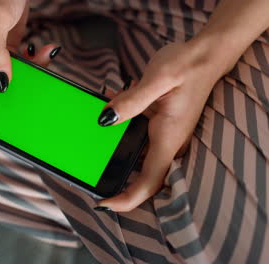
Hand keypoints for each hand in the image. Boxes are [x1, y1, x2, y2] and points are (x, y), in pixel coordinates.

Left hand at [97, 41, 227, 211]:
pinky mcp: (159, 124)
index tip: (104, 203)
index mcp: (168, 138)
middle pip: (143, 176)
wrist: (204, 55)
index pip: (149, 181)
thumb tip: (106, 119)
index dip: (127, 199)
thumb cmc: (187, 65)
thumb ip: (132, 101)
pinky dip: (121, 136)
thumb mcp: (158, 78)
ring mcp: (164, 134)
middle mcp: (167, 142)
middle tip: (92, 182)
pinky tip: (107, 117)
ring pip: (139, 158)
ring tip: (91, 153)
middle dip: (118, 184)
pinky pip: (138, 138)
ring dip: (117, 159)